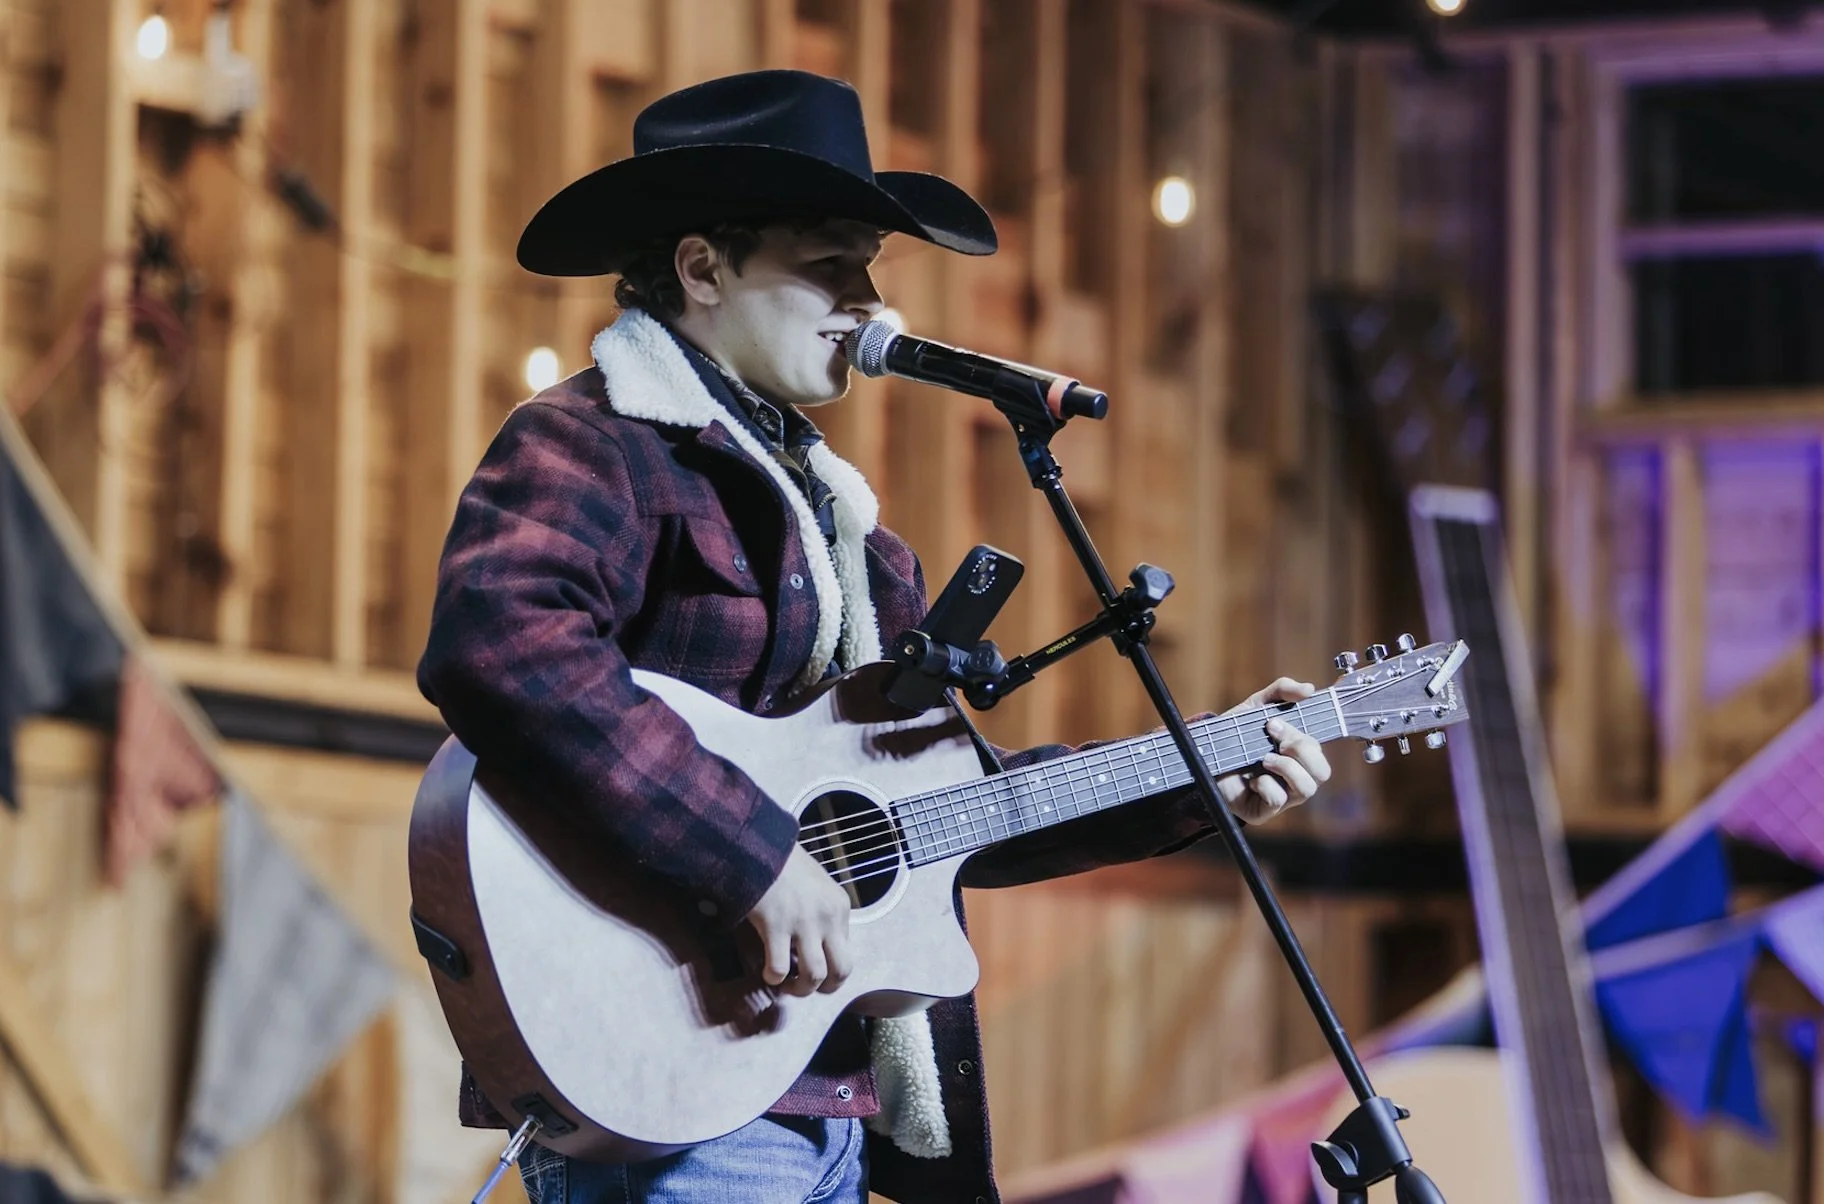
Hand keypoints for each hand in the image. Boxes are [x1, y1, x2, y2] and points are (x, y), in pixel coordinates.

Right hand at [743, 844, 853, 996]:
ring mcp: (804, 923)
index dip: (830, 967)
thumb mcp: (817, 886)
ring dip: (800, 989)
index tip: (812, 967)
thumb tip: (817, 943)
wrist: (760, 846)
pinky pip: (779, 967)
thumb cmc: (786, 865)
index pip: (847, 950)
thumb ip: (822, 913)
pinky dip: (773, 977)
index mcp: (840, 907)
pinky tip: (767, 972)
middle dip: (826, 988)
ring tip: (786, 986)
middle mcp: (828, 918)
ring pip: (815, 975)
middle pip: (842, 970)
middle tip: (807, 987)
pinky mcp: (777, 925)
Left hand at [1216, 677, 1331, 822]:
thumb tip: (1308, 689)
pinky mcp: (1264, 810)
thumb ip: (1281, 692)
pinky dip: (1267, 786)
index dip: (1304, 737)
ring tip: (1265, 759)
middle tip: (1275, 739)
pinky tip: (1252, 780)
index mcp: (1298, 755)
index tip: (1273, 722)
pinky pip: (1278, 801)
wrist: (1203, 754)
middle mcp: (1295, 776)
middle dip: (1302, 751)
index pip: (1318, 749)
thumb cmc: (1235, 734)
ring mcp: (1282, 796)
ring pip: (1307, 789)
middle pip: (1322, 771)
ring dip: (1288, 769)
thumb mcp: (1256, 706)